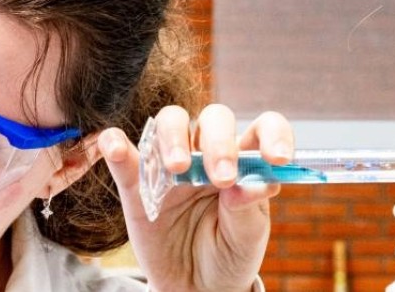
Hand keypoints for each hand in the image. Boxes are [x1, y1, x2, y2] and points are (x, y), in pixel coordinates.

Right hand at [101, 104, 292, 291]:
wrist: (194, 288)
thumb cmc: (228, 255)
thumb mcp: (246, 239)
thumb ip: (248, 209)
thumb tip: (248, 184)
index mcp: (245, 163)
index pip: (262, 129)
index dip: (273, 134)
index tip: (278, 158)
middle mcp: (209, 154)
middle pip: (214, 119)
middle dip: (218, 142)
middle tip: (221, 178)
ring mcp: (172, 165)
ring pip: (171, 122)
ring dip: (173, 136)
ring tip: (176, 168)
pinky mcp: (138, 183)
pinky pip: (123, 154)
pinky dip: (116, 144)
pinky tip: (116, 146)